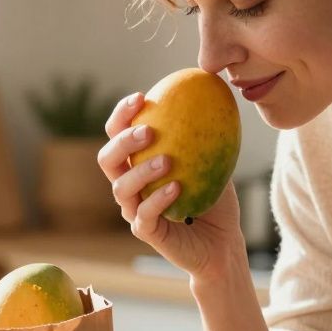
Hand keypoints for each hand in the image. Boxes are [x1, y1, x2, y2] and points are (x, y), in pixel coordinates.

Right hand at [97, 92, 245, 281]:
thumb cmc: (215, 198)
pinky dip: (158, 199)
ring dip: (141, 171)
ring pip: (120, 188)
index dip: (122, 115)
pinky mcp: (146, 232)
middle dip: (122, 142)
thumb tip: (213, 88)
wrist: (223, 242)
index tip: (141, 97)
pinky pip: (143, 215)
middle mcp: (130, 185)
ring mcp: (134, 210)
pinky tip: (177, 188)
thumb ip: (207, 130)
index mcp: (138, 163)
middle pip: (107, 159)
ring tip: (167, 161)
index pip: (117, 134)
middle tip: (148, 131)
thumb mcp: (215, 159)